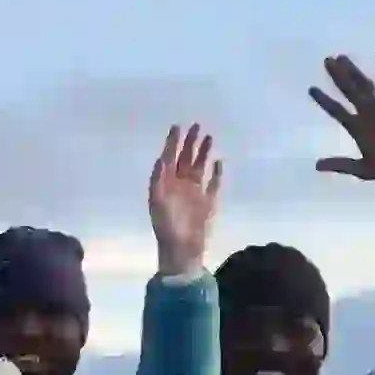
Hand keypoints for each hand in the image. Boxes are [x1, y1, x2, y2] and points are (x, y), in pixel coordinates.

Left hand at [146, 124, 222, 275]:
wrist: (181, 248)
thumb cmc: (166, 226)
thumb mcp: (156, 202)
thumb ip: (157, 180)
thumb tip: (161, 159)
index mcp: (166, 184)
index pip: (169, 158)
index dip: (172, 142)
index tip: (177, 127)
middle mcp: (180, 185)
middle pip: (185, 159)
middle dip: (189, 142)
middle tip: (196, 126)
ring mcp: (194, 192)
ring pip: (199, 167)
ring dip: (203, 153)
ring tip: (208, 137)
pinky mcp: (207, 202)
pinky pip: (213, 184)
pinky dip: (216, 173)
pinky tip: (218, 162)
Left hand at [311, 54, 374, 185]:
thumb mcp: (365, 169)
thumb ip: (342, 165)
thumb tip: (317, 165)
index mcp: (356, 127)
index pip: (336, 110)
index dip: (324, 100)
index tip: (311, 89)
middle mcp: (367, 113)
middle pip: (348, 90)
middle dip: (337, 76)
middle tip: (327, 60)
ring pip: (366, 84)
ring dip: (354, 71)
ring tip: (342, 57)